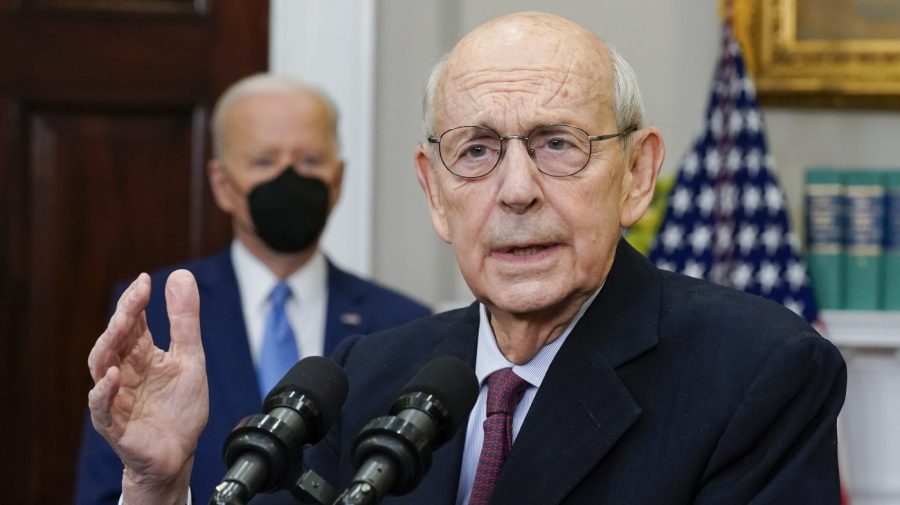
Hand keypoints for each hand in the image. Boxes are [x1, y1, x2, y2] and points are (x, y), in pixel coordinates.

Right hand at [87, 270, 208, 504]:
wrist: (180, 451)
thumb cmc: (180, 407)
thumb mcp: (191, 357)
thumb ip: (185, 321)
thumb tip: (181, 274)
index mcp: (140, 354)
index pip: (132, 322)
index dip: (135, 301)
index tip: (145, 281)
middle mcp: (123, 371)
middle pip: (114, 338)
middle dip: (123, 315)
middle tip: (136, 297)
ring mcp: (114, 396)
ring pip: (100, 366)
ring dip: (109, 344)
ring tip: (123, 324)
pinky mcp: (113, 424)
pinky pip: (100, 406)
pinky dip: (104, 391)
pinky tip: (114, 377)